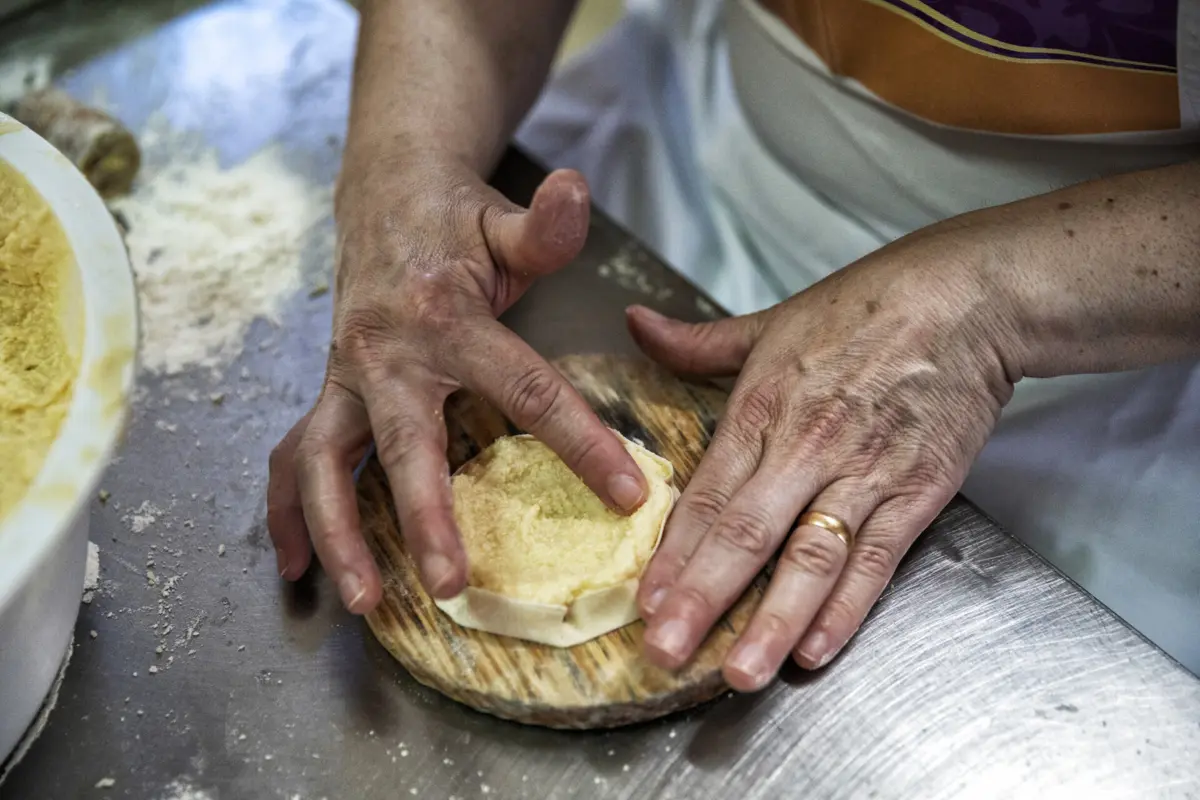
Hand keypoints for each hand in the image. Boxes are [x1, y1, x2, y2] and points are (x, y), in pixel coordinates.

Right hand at [267, 155, 647, 611]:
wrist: (383, 196)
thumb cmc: (455, 219)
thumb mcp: (506, 217)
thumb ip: (547, 225)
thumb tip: (577, 188)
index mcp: (446, 317)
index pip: (524, 387)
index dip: (580, 443)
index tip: (627, 495)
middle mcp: (387, 353)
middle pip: (403, 443)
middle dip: (423, 515)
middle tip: (448, 582)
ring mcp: (347, 377)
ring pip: (324, 462)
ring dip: (338, 534)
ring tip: (364, 601)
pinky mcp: (329, 394)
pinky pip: (295, 457)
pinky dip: (290, 514)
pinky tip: (297, 567)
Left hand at [628, 236, 1018, 689]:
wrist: (967, 299)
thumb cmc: (864, 308)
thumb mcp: (772, 320)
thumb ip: (698, 341)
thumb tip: (635, 324)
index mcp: (764, 405)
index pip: (710, 494)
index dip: (675, 553)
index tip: (646, 602)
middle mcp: (808, 446)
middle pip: (748, 533)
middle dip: (704, 599)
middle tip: (667, 652)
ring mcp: (866, 473)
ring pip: (812, 558)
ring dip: (774, 620)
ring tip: (741, 673)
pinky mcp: (919, 491)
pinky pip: (878, 559)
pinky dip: (849, 607)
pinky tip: (817, 648)